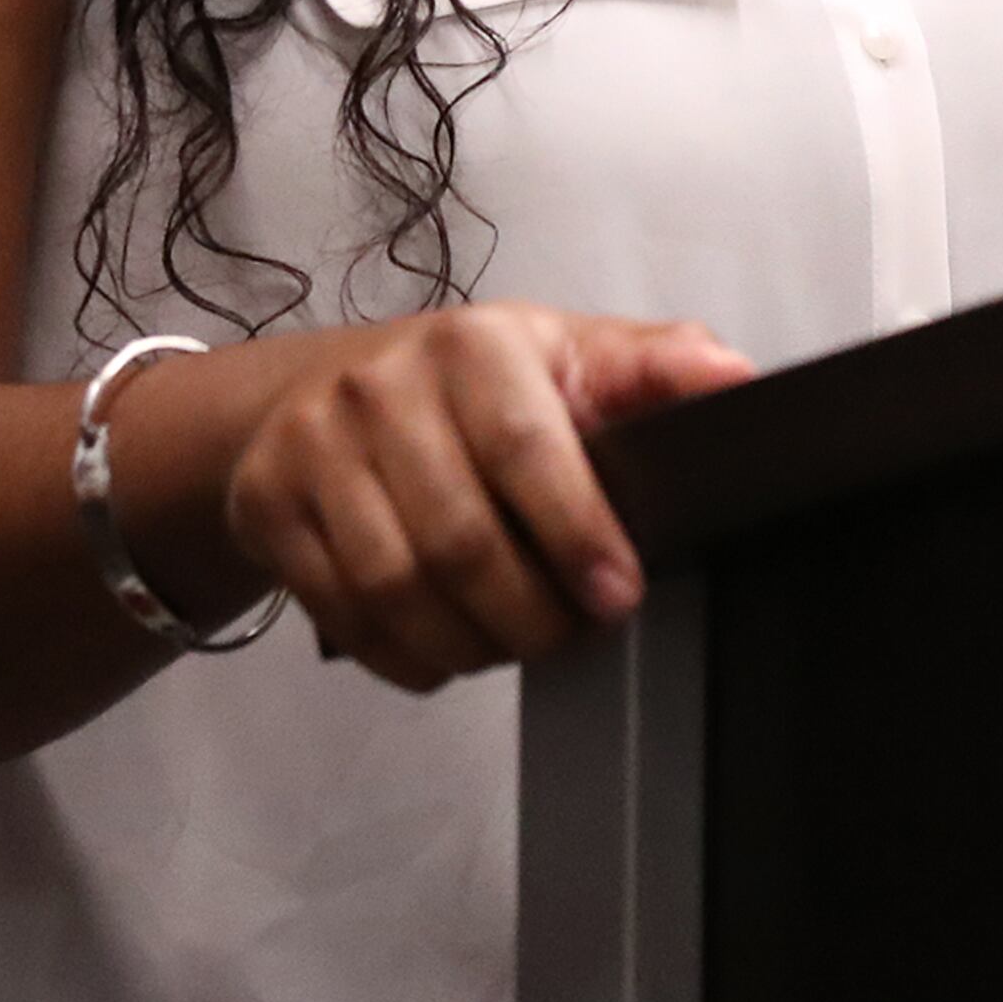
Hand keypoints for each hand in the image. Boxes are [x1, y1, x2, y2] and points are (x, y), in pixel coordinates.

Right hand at [222, 304, 747, 692]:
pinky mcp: (269, 500)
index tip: (618, 596)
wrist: (327, 389)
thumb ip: (654, 370)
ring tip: (508, 641)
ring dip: (468, 645)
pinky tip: (441, 643)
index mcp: (472, 345)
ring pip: (396, 589)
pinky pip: (345, 613)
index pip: (527, 449)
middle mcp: (380, 385)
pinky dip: (405, 656)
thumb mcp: (569, 358)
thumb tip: (734, 377)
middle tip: (568, 634)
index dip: (578, 535)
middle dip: (530, 617)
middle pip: (459, 542)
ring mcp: (313, 443)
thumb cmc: (476, 386)